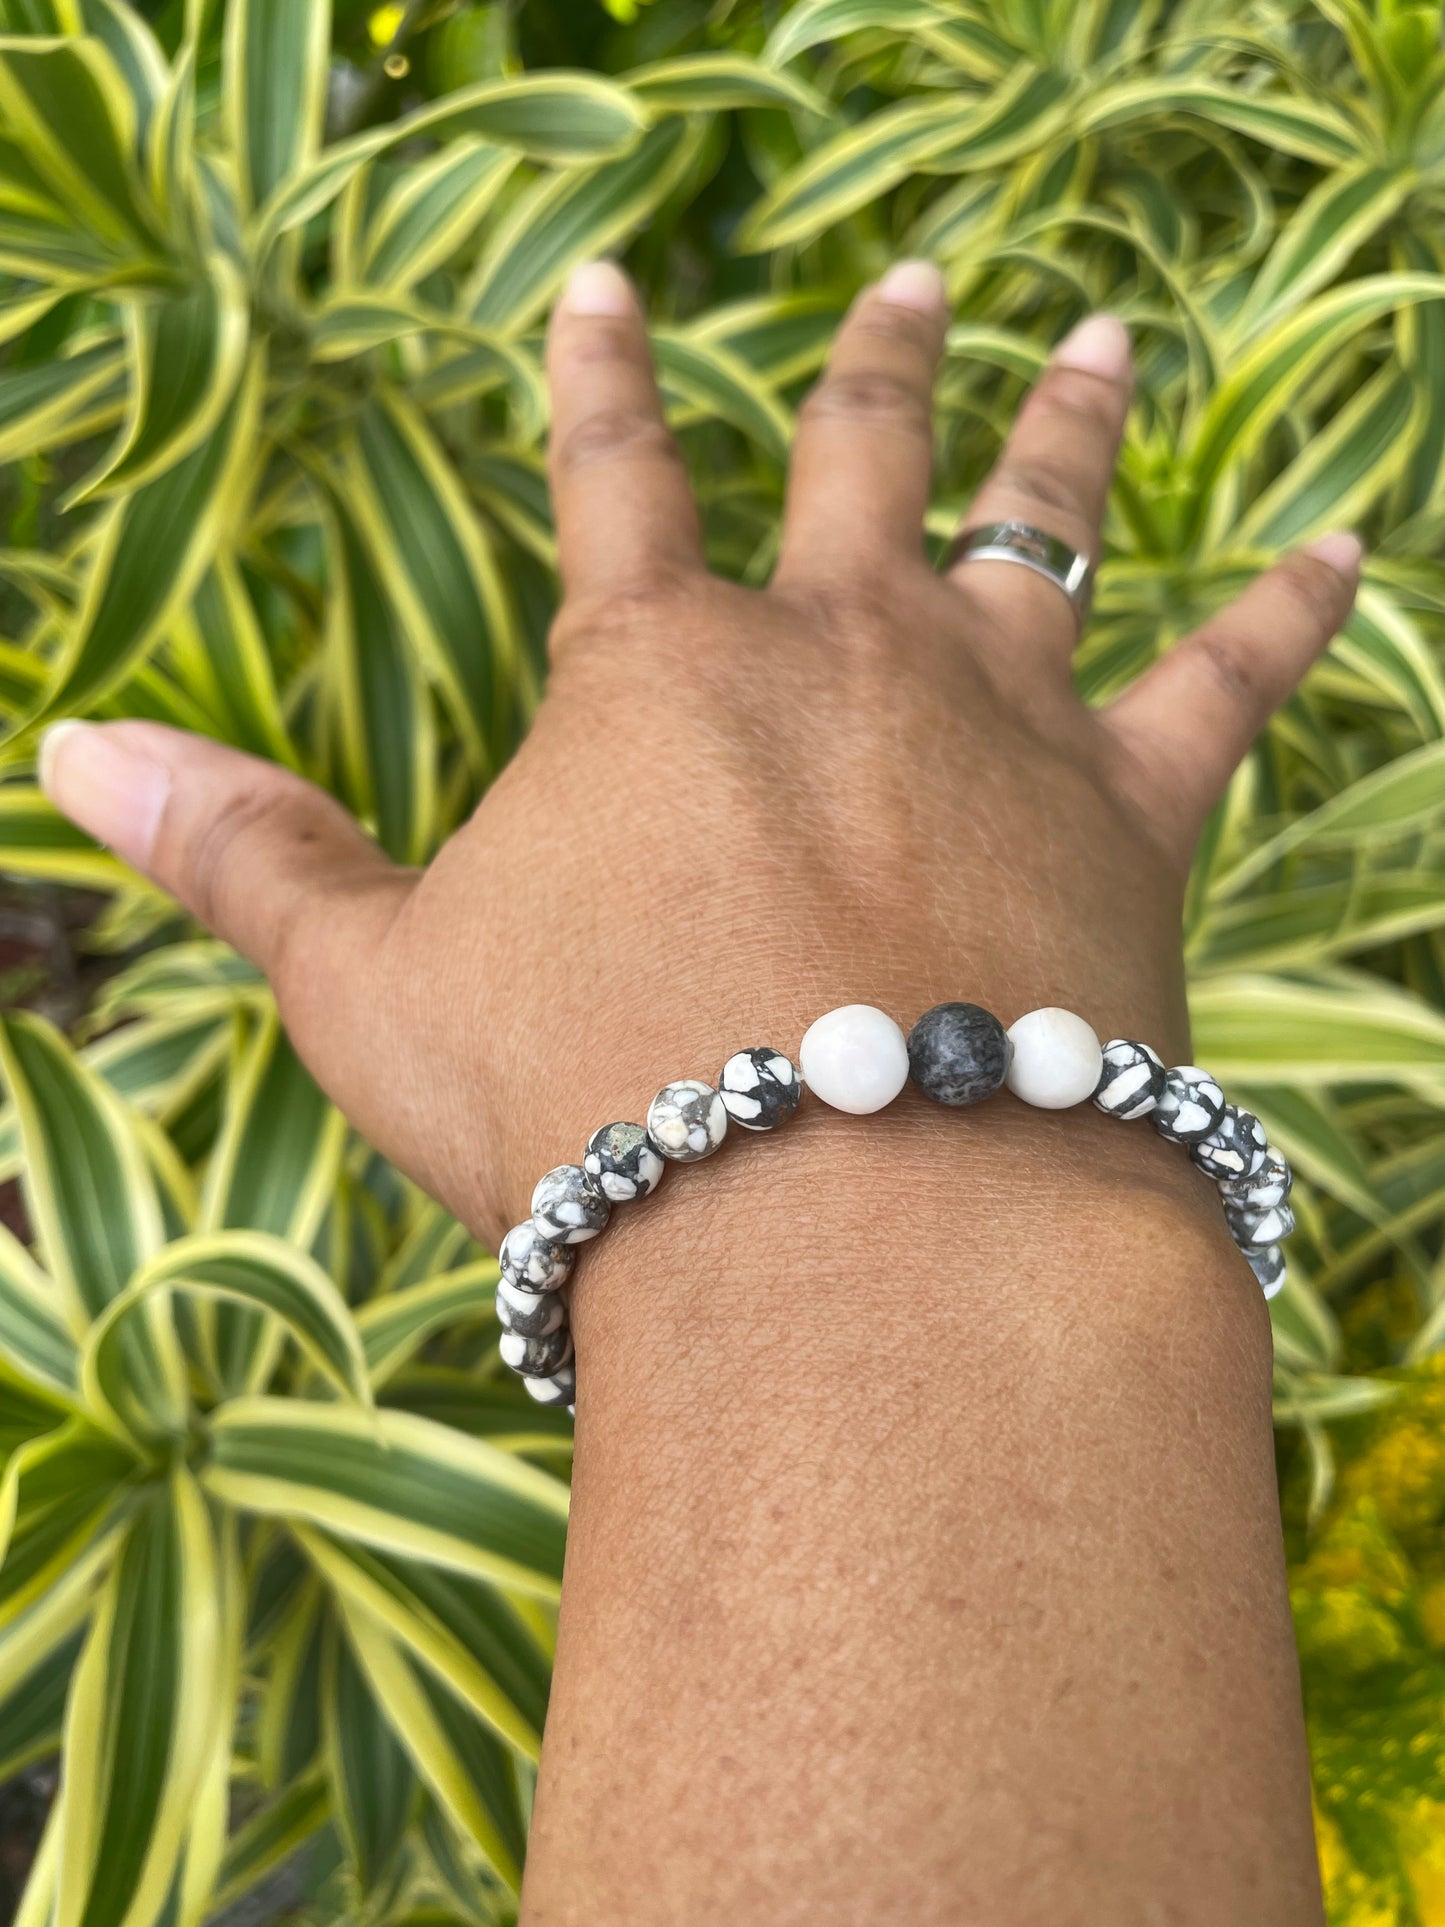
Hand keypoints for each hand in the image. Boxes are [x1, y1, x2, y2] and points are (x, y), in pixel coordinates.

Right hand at [39, 257, 1359, 1245]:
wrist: (844, 1227)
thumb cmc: (592, 1111)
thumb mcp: (377, 987)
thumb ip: (247, 856)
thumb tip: (67, 751)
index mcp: (654, 673)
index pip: (610, 480)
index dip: (599, 382)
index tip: (604, 288)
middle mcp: (836, 647)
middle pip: (860, 458)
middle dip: (879, 367)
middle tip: (922, 281)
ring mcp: (997, 714)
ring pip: (1046, 520)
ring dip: (1071, 426)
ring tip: (1105, 336)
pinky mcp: (1131, 812)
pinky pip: (1231, 676)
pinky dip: (1294, 609)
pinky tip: (1351, 543)